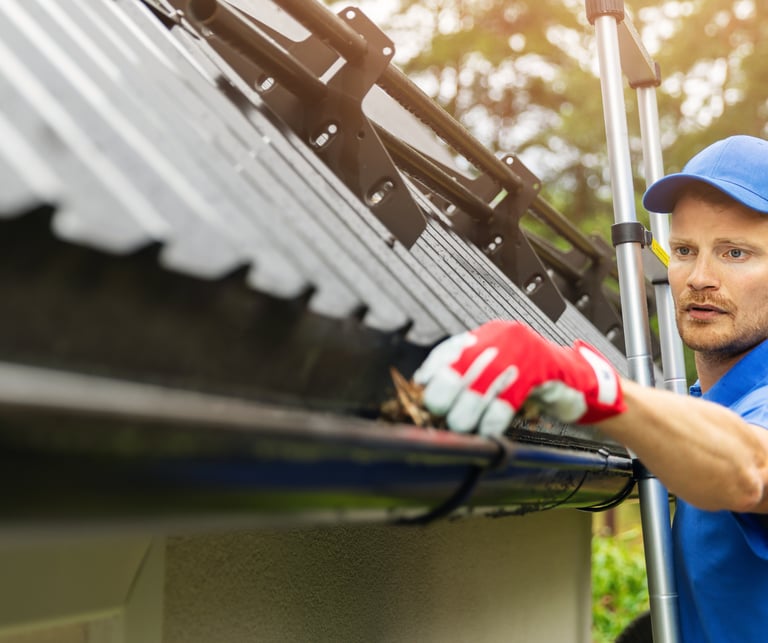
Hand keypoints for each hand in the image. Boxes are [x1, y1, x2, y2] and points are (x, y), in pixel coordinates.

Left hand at [413, 320, 625, 434]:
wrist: (577, 381)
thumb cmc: (533, 379)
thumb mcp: (498, 370)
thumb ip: (470, 374)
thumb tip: (429, 387)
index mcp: (490, 334)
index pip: (451, 349)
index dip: (433, 370)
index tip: (420, 388)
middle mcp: (503, 337)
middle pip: (461, 366)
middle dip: (446, 394)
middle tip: (438, 414)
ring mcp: (522, 352)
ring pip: (481, 385)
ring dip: (467, 411)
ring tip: (461, 426)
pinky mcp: (540, 371)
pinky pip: (506, 399)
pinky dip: (492, 419)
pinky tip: (486, 430)